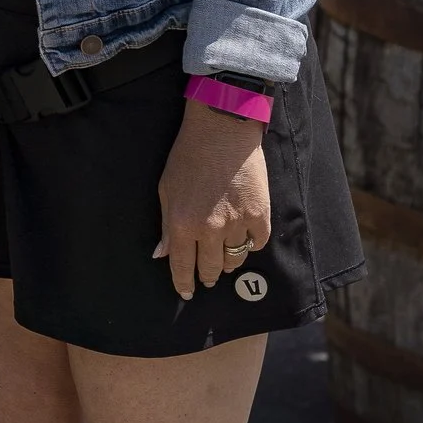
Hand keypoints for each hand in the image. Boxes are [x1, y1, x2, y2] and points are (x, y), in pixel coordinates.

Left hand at [153, 96, 270, 299]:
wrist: (222, 129)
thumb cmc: (188, 156)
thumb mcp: (166, 189)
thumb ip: (167, 226)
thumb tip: (162, 255)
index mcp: (183, 224)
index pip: (182, 266)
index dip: (184, 283)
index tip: (186, 293)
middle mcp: (210, 229)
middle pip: (211, 268)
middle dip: (207, 276)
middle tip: (208, 278)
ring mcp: (237, 223)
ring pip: (235, 259)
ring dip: (228, 262)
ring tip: (225, 258)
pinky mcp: (260, 214)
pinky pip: (257, 243)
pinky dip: (251, 244)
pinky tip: (245, 239)